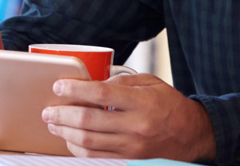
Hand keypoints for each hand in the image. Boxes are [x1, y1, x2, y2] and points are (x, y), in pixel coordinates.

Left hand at [41, 73, 215, 161]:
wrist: (190, 134)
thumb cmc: (169, 105)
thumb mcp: (151, 83)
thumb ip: (123, 82)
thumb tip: (93, 83)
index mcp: (142, 101)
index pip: (102, 94)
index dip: (76, 90)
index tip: (59, 86)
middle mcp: (136, 125)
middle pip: (90, 120)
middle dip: (63, 114)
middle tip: (48, 109)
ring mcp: (131, 145)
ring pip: (88, 141)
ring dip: (65, 131)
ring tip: (52, 122)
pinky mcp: (127, 158)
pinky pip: (95, 155)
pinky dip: (76, 147)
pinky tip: (68, 138)